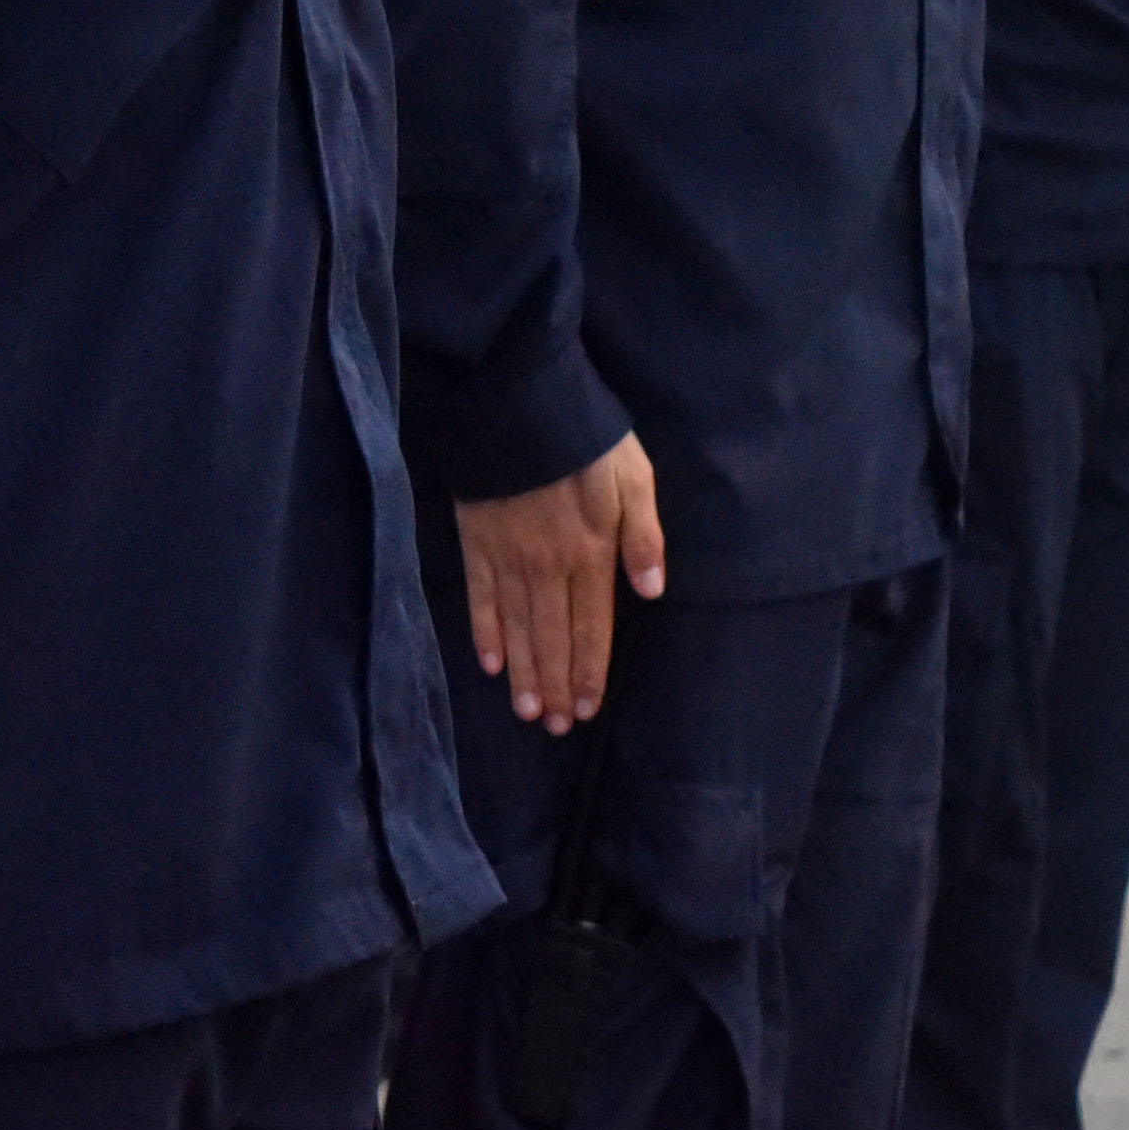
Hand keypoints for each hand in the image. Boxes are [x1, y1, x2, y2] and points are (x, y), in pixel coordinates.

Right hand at [453, 433, 667, 728]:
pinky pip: (480, 598)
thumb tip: (652, 592)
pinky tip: (489, 662)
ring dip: (524, 671)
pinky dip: (485, 632)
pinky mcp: (476, 542)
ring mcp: (509, 557)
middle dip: (555, 685)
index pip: (593, 626)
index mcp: (591, 553)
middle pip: (553, 637)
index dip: (589, 670)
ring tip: (526, 711)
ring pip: (518, 627)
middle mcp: (548, 566)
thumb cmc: (587, 440)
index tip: (586, 709)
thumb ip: (643, 536)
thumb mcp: (634, 477)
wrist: (520, 402)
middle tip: (553, 727)